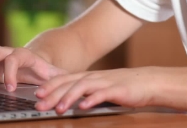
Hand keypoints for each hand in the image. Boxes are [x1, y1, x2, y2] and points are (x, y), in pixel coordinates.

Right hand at [0, 42, 67, 90]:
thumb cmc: (43, 71)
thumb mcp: (53, 75)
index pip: (15, 59)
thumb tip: (70, 83)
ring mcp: (0, 56)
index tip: (10, 88)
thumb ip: (60, 78)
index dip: (11, 72)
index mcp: (25, 56)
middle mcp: (10, 53)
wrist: (35, 65)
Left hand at [34, 67, 157, 113]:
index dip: (50, 86)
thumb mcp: (102, 87)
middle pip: (70, 83)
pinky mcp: (118, 89)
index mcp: (90, 77)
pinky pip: (103, 94)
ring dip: (69, 97)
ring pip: (83, 87)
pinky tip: (83, 107)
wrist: (149, 82)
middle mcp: (95, 77)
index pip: (65, 79)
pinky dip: (92, 100)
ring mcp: (106, 82)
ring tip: (59, 108)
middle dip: (53, 93)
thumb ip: (86, 92)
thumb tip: (69, 100)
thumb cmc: (125, 87)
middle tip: (39, 104)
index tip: (37, 95)